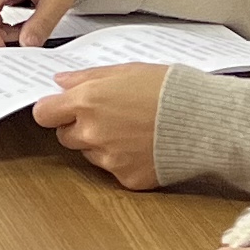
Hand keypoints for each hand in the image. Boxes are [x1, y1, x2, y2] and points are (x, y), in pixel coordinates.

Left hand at [27, 63, 169, 186]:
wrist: (206, 122)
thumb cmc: (171, 90)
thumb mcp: (127, 70)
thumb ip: (88, 77)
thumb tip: (61, 81)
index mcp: (88, 102)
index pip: (43, 113)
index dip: (51, 110)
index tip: (60, 107)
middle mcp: (93, 133)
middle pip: (64, 136)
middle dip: (77, 126)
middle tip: (105, 116)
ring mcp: (109, 159)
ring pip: (89, 154)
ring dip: (100, 144)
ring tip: (131, 129)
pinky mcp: (127, 179)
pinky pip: (113, 170)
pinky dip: (124, 161)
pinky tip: (145, 146)